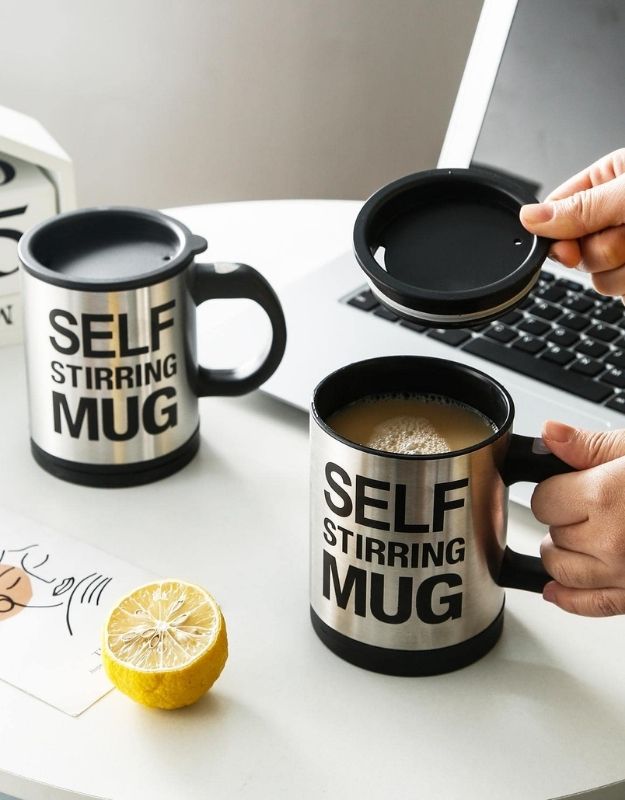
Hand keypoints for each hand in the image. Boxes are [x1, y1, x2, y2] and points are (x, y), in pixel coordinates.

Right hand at [519, 149, 624, 297]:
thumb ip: (581, 208)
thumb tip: (529, 218)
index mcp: (606, 179)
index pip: (555, 209)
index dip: (556, 232)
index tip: (569, 247)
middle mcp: (613, 213)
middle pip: (572, 248)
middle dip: (601, 250)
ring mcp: (624, 247)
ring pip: (594, 275)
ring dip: (621, 269)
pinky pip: (613, 289)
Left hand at [531, 420, 624, 615]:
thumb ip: (589, 446)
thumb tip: (550, 435)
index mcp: (607, 497)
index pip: (544, 500)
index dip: (555, 490)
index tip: (567, 485)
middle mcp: (613, 541)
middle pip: (552, 535)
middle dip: (563, 520)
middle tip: (585, 507)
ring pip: (563, 571)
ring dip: (565, 554)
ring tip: (583, 536)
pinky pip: (590, 605)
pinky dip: (569, 598)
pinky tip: (557, 589)